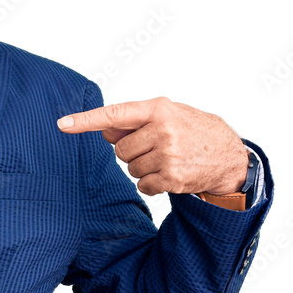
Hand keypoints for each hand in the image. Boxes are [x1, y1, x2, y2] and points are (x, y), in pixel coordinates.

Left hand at [56, 96, 247, 195]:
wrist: (229, 156)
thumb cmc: (193, 130)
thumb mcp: (167, 115)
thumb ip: (135, 121)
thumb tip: (104, 133)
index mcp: (158, 108)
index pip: (114, 114)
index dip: (86, 120)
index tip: (62, 124)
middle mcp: (162, 130)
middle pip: (120, 149)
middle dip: (132, 151)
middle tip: (156, 147)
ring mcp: (168, 155)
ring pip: (130, 168)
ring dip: (143, 167)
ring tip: (167, 158)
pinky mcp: (172, 178)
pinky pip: (142, 184)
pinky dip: (151, 182)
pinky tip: (170, 173)